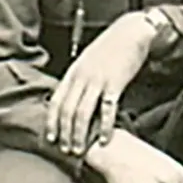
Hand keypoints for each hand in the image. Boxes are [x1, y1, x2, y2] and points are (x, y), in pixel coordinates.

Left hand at [45, 12, 156, 155]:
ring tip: (81, 149)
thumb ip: (79, 79)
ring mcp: (97, 81)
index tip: (51, 138)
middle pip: (67, 111)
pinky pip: (107, 110)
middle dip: (65, 134)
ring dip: (80, 134)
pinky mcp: (115, 84)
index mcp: (73, 73)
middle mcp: (81, 78)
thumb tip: (73, 98)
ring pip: (82, 113)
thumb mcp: (88, 61)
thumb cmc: (112, 46)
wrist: (131, 32)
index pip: (55, 101)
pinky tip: (105, 138)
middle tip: (66, 150)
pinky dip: (105, 126)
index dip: (51, 122)